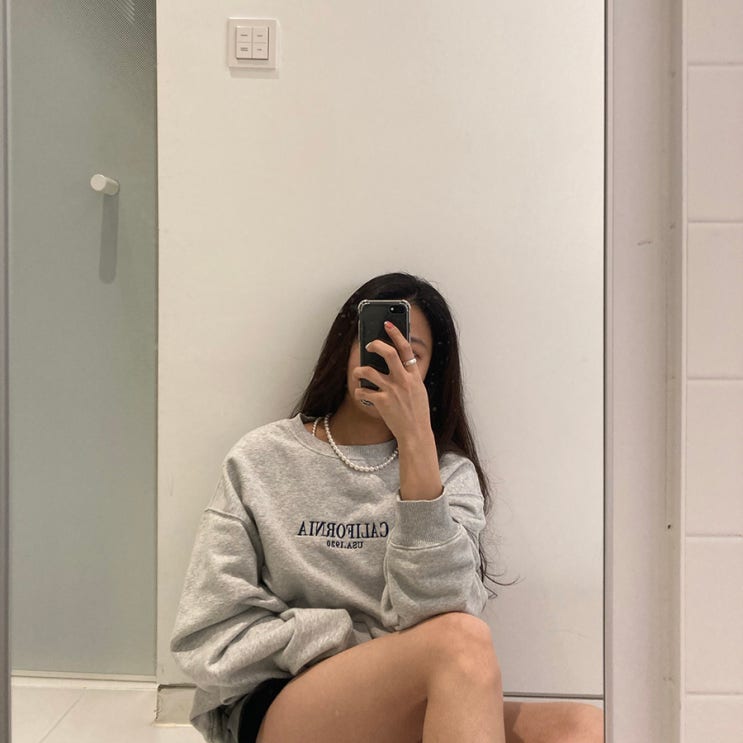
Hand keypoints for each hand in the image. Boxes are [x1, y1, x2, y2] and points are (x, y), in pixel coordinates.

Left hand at [350, 321, 431, 442]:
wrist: (415, 434)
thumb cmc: (417, 413)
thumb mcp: (419, 390)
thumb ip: (408, 376)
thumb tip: (395, 364)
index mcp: (414, 376)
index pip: (406, 349)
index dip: (396, 333)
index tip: (388, 324)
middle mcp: (404, 380)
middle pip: (388, 353)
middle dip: (376, 345)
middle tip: (368, 345)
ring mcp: (392, 391)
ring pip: (369, 371)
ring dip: (359, 370)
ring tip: (358, 373)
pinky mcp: (382, 402)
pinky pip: (364, 391)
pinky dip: (359, 392)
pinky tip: (361, 394)